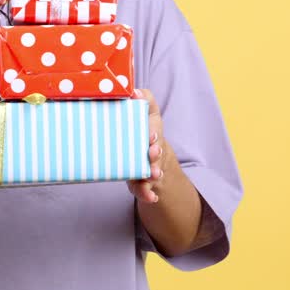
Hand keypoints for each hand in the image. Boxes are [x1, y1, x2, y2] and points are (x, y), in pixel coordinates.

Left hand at [127, 88, 167, 203]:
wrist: (148, 154)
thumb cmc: (142, 129)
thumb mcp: (147, 112)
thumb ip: (144, 99)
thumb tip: (134, 91)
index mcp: (150, 131)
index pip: (153, 129)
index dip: (152, 131)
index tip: (149, 134)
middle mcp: (152, 150)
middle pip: (156, 152)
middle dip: (155, 153)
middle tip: (152, 152)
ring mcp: (147, 166)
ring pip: (152, 171)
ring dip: (153, 173)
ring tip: (152, 175)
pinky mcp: (140, 180)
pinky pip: (144, 189)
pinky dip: (147, 194)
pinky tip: (151, 198)